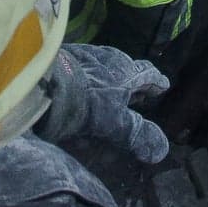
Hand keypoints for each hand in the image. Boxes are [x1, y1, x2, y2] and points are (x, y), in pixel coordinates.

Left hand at [38, 43, 170, 163]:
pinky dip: (89, 82)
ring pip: (105, 70)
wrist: (43, 82)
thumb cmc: (85, 102)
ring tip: (108, 97)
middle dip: (133, 85)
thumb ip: (137, 134)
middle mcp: (110, 59)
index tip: (163, 86)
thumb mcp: (114, 123)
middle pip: (128, 70)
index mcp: (127, 72)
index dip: (156, 83)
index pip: (149, 75)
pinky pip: (84, 71)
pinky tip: (80, 94)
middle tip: (138, 96)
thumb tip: (160, 150)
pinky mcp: (65, 57)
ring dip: (110, 83)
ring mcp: (87, 56)